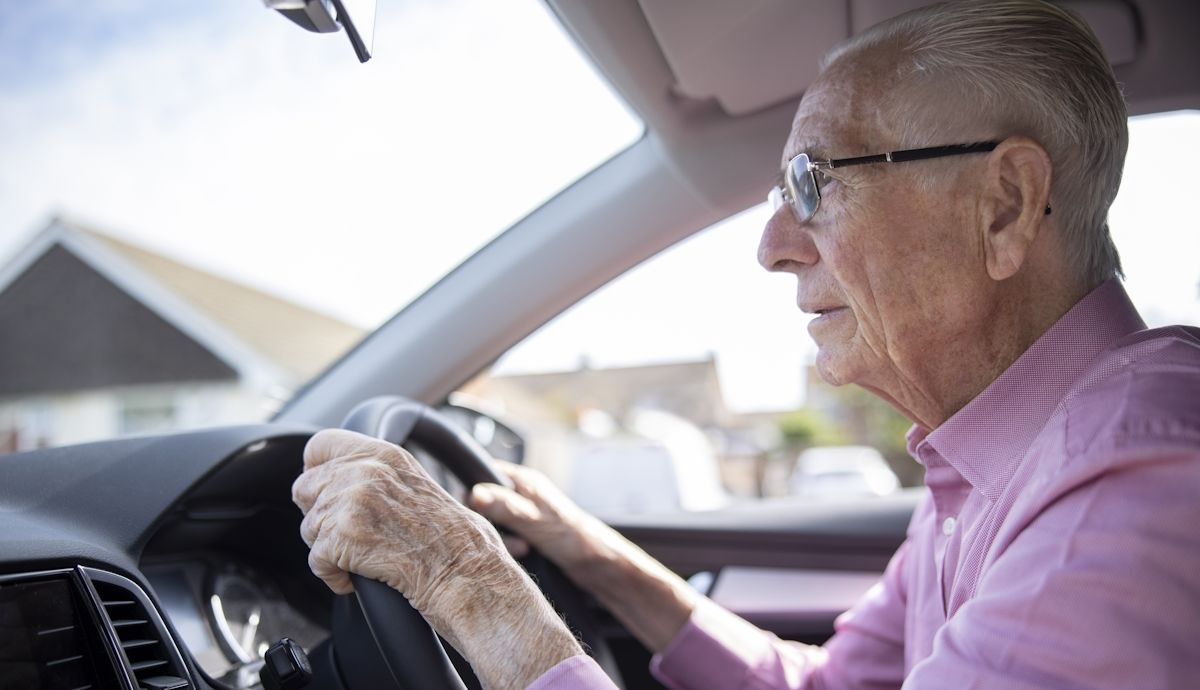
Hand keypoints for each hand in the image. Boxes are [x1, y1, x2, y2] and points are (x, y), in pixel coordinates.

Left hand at [291, 429, 581, 689]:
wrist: (467, 573)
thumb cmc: (454, 540)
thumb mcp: (417, 484)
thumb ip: (377, 475)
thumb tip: (340, 480)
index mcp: (384, 453)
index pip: (319, 445)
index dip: (317, 471)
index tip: (324, 491)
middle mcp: (365, 470)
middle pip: (305, 488)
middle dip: (321, 515)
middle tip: (351, 535)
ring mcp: (352, 501)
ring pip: (308, 528)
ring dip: (329, 549)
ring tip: (364, 557)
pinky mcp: (342, 536)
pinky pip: (315, 560)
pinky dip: (334, 576)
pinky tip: (358, 577)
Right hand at [470, 461, 698, 652]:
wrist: (602, 566)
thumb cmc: (576, 538)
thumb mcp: (536, 522)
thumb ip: (505, 508)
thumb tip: (474, 494)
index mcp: (523, 481)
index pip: (481, 475)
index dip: (473, 495)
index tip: (477, 517)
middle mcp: (522, 494)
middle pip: (484, 504)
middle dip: (490, 524)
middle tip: (508, 540)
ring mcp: (524, 514)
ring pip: (494, 524)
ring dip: (501, 539)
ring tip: (522, 550)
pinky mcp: (527, 534)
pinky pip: (505, 538)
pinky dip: (508, 548)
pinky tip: (523, 556)